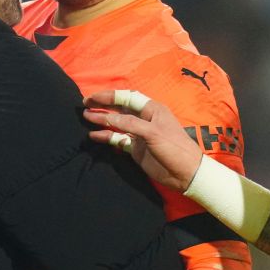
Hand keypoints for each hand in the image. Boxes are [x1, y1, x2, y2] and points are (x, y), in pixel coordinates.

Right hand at [83, 90, 202, 192]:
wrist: (185, 173)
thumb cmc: (173, 147)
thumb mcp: (153, 132)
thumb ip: (130, 123)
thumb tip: (108, 118)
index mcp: (151, 109)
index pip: (127, 97)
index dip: (110, 96)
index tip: (93, 97)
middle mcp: (144, 119)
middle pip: (119, 108)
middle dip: (103, 105)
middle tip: (84, 103)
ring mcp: (138, 134)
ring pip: (116, 124)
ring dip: (102, 120)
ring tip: (85, 117)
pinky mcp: (135, 148)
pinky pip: (117, 139)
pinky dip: (106, 137)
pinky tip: (93, 136)